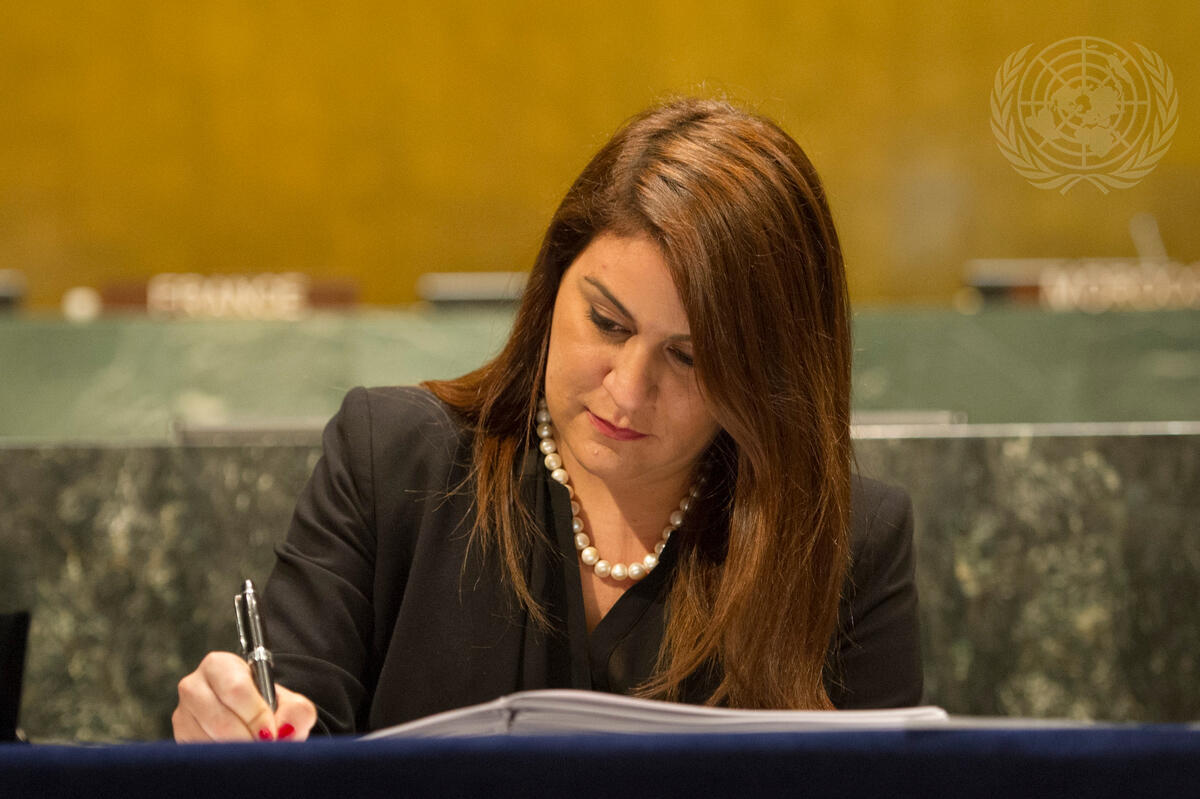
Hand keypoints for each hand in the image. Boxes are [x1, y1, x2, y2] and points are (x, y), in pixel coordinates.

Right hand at [173, 651, 317, 741]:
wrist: (250, 719)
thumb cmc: (269, 706)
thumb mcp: (290, 703)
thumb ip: (296, 711)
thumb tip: (285, 730)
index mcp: (220, 665)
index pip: (235, 689)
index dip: (256, 715)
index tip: (271, 733)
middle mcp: (194, 685)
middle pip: (218, 718)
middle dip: (246, 737)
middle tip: (263, 746)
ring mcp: (182, 713)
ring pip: (207, 739)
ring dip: (234, 749)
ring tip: (252, 749)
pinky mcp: (180, 736)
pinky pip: (199, 753)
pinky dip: (221, 758)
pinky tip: (235, 753)